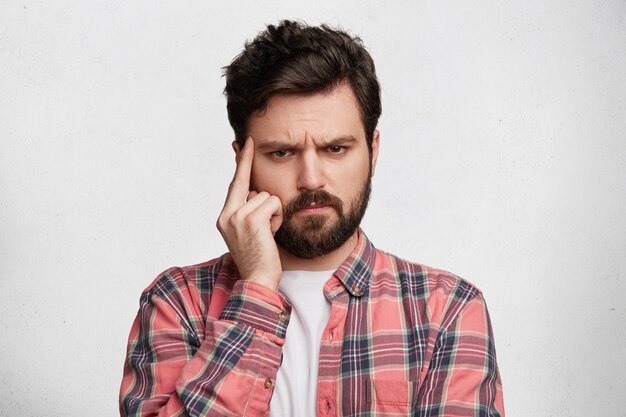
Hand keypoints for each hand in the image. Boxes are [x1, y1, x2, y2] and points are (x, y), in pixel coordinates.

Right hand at [216, 138, 283, 290]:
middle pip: (255, 188)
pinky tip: (271, 233)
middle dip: (268, 204)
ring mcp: (236, 216)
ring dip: (274, 214)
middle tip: (266, 225)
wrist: (258, 279)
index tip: (246, 142)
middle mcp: (227, 215)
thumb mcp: (250, 231)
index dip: (242, 161)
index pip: (235, 182)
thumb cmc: (259, 257)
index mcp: (224, 217)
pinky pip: (273, 203)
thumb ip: (249, 210)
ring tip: (268, 234)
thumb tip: (258, 191)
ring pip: (267, 196)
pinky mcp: (250, 219)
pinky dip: (278, 217)